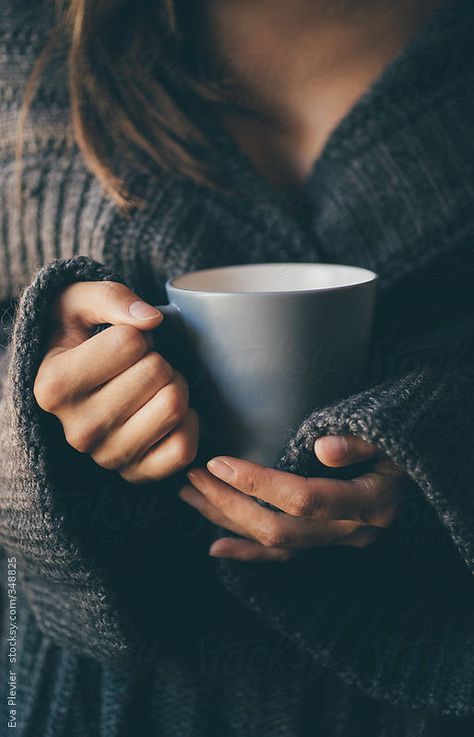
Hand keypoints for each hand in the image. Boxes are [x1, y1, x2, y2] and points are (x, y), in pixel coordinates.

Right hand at [34, 281, 198, 481]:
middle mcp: (77, 429)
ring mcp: (107, 456)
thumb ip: (110, 298)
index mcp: (54, 387)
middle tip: (142, 365)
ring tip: (154, 386)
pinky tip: (167, 412)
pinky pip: (184, 449)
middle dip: (159, 358)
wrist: (76, 388)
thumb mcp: (78, 304)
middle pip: (157, 372)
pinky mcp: (135, 475)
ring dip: (175, 386)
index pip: (131, 342)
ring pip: (174, 406)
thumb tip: (151, 320)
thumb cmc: (78, 340)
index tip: (121, 344)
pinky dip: (188, 423)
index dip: (137, 334)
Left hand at [179, 435, 406, 560]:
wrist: (417, 469)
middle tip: (192, 475)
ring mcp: (339, 543)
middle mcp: (353, 532)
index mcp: (370, 502)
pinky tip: (214, 545)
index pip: (304, 499)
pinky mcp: (327, 544)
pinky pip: (283, 556)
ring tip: (189, 496)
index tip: (218, 462)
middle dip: (229, 503)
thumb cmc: (400, 444)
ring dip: (227, 521)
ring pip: (275, 543)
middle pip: (280, 527)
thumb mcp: (389, 435)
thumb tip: (323, 449)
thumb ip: (359, 441)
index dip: (257, 483)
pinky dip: (247, 552)